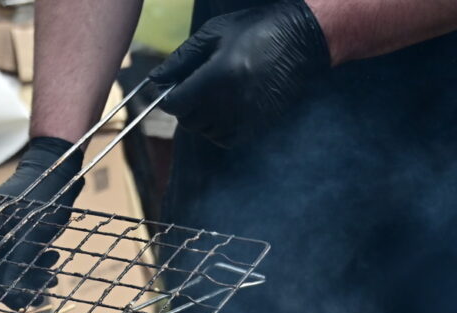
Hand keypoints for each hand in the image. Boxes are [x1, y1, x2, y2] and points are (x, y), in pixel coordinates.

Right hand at [0, 137, 83, 309]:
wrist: (56, 164)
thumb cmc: (46, 194)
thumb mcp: (34, 231)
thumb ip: (18, 260)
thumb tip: (8, 291)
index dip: (3, 292)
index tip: (24, 304)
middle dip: (24, 284)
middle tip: (47, 290)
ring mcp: (0, 226)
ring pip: (12, 263)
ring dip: (34, 273)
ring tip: (54, 274)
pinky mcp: (16, 226)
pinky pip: (21, 252)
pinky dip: (37, 260)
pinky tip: (53, 258)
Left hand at [149, 0, 329, 146]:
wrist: (301, 41)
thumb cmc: (256, 30)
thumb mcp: (214, 34)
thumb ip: (181, 58)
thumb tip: (155, 79)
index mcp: (216, 77)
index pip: (176, 104)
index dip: (169, 97)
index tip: (172, 88)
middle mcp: (229, 103)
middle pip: (188, 120)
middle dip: (185, 106)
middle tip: (195, 87)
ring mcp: (244, 118)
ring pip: (205, 131)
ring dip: (201, 117)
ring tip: (214, 95)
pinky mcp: (256, 126)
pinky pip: (224, 139)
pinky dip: (218, 128)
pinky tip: (226, 109)